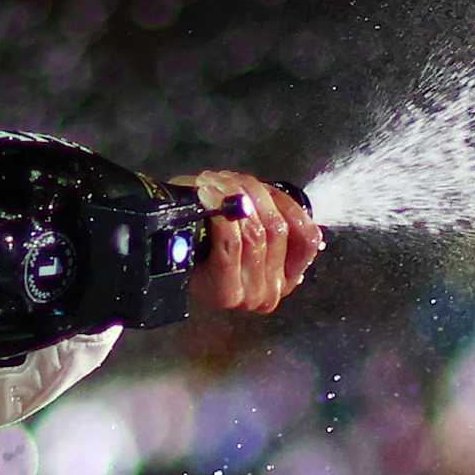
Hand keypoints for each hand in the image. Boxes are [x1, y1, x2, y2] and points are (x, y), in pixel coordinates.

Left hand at [172, 169, 323, 314]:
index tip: (264, 189)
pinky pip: (232, 243)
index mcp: (287, 277)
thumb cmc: (209, 236)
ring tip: (212, 185)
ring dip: (233, 200)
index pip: (308, 239)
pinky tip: (206, 195)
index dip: (289, 207)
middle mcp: (273, 292)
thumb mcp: (252, 222)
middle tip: (228, 179)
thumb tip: (309, 224)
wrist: (166, 254)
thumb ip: (282, 219)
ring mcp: (251, 295)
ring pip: (256, 233)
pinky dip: (220, 214)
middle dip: (253, 195)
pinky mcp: (227, 291)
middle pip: (277, 230)